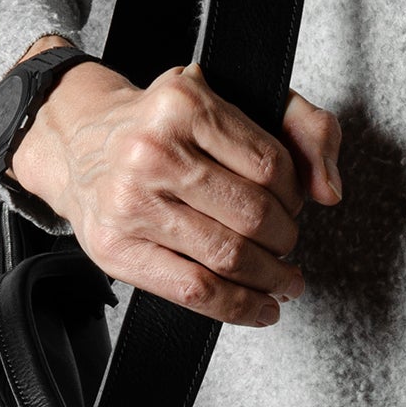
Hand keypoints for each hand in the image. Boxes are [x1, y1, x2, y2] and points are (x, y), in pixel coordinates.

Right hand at [6, 34, 343, 327]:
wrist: (78, 142)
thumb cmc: (163, 126)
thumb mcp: (234, 99)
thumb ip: (302, 127)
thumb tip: (328, 190)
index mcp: (184, 104)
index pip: (272, 165)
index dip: (296, 195)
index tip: (294, 206)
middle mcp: (153, 151)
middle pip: (254, 216)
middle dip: (286, 241)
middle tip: (288, 246)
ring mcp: (131, 202)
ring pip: (230, 256)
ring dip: (270, 279)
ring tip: (283, 281)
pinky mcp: (117, 248)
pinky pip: (195, 290)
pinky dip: (238, 307)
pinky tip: (259, 307)